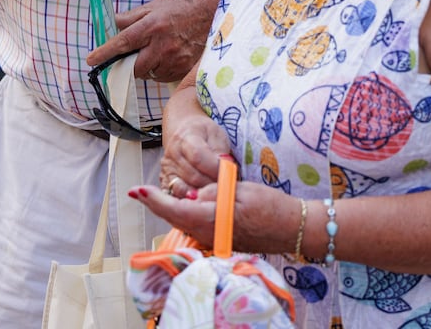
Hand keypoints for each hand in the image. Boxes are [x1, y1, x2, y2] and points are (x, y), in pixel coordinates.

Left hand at [85, 0, 216, 81]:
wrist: (213, 11)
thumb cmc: (182, 6)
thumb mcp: (154, 5)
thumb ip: (131, 17)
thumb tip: (111, 25)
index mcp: (152, 26)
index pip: (123, 42)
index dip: (105, 52)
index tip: (91, 60)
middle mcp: (163, 45)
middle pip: (135, 67)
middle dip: (127, 65)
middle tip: (128, 58)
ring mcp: (176, 59)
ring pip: (149, 74)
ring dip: (145, 67)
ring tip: (154, 51)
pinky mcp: (185, 68)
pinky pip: (164, 76)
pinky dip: (159, 69)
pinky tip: (166, 56)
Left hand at [127, 177, 305, 256]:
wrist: (292, 228)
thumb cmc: (270, 206)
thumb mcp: (239, 190)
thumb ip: (212, 192)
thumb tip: (193, 194)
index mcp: (212, 220)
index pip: (175, 210)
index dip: (154, 200)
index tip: (138, 190)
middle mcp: (209, 235)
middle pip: (175, 219)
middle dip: (156, 205)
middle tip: (139, 192)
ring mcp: (215, 240)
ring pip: (184, 223)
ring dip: (168, 210)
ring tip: (153, 196)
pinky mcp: (222, 240)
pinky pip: (196, 227)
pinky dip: (183, 216)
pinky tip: (181, 205)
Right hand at [158, 104, 229, 196]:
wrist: (184, 131)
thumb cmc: (204, 134)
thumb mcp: (216, 134)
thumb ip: (220, 152)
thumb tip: (225, 170)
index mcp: (185, 138)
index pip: (198, 157)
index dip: (215, 169)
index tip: (230, 174)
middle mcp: (172, 155)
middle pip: (193, 177)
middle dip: (213, 185)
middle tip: (228, 188)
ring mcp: (167, 170)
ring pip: (185, 190)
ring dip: (204, 196)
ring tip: (217, 195)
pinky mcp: (165, 182)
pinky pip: (177, 197)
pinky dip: (191, 202)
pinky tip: (203, 201)